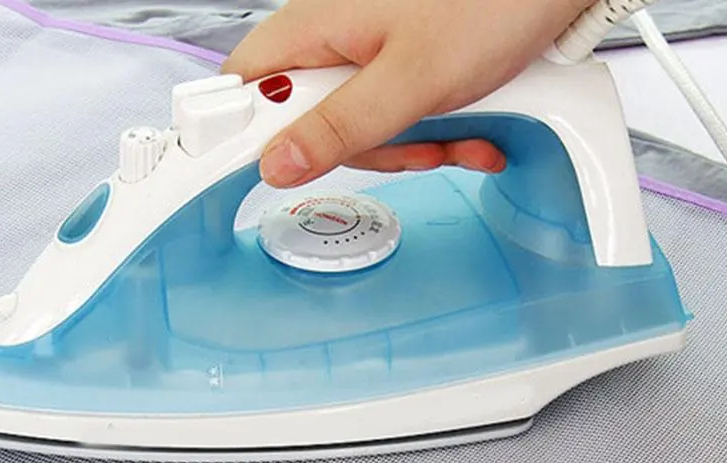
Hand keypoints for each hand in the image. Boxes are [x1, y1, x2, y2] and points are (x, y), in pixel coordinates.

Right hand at [221, 0, 594, 186]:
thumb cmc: (491, 2)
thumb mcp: (410, 82)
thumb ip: (341, 128)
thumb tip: (276, 164)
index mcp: (315, 27)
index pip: (241, 91)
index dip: (235, 139)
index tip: (241, 180)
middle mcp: (338, 38)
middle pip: (312, 124)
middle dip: (367, 152)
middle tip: (410, 148)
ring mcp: (374, 54)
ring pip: (365, 130)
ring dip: (415, 149)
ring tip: (458, 137)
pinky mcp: (409, 67)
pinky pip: (404, 118)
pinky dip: (439, 135)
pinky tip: (475, 136)